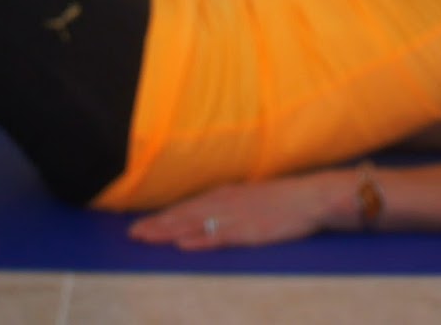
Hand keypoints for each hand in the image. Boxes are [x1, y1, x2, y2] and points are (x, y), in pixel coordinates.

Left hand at [127, 176, 327, 250]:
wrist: (308, 197)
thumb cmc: (280, 200)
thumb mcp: (247, 198)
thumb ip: (226, 205)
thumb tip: (206, 214)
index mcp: (222, 195)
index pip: (184, 208)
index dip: (160, 217)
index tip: (138, 226)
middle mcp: (222, 203)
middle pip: (182, 215)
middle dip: (155, 225)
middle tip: (131, 234)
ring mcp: (233, 217)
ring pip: (193, 225)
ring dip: (168, 232)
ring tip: (145, 237)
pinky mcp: (248, 232)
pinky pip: (218, 237)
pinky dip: (199, 240)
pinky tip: (183, 245)